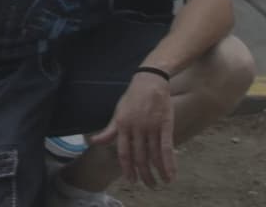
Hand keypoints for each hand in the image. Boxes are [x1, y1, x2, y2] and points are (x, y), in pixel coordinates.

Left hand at [89, 72, 175, 189]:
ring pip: (153, 155)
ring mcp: (151, 127)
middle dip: (144, 174)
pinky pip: (167, 148)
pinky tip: (171, 175)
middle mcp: (136, 128)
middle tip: (148, 185)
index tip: (131, 179)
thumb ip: (110, 130)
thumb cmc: (132, 97)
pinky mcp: (165, 125)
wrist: (150, 80)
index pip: (123, 152)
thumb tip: (94, 141)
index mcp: (122, 125)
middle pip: (139, 157)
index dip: (127, 168)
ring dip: (157, 172)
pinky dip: (169, 163)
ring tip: (159, 183)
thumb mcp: (118, 112)